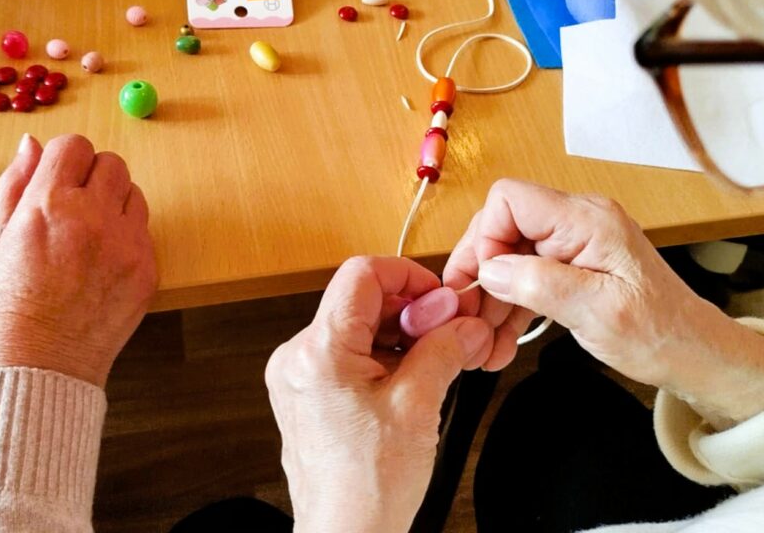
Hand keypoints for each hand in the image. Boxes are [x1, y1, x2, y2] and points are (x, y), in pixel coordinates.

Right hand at [0, 133, 157, 387]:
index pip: (75, 146)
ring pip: (134, 193)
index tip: (58, 178)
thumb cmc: (7, 306)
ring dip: (114, 204)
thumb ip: (15, 185)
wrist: (37, 368)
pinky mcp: (148, 269)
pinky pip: (144, 230)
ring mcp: (126, 244)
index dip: (65, 159)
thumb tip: (32, 143)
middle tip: (74, 207)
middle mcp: (93, 218)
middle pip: (111, 163)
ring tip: (88, 238)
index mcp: (49, 205)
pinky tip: (102, 263)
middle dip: (93, 176)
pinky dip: (127, 237)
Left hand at [266, 256, 492, 532]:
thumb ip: (444, 350)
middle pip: (360, 301)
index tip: (438, 297)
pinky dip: (381, 359)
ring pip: (355, 328)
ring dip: (398, 337)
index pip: (362, 274)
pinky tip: (409, 382)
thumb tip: (465, 323)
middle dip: (409, 312)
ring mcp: (298, 376)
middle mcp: (298, 357)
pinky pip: (346, 355)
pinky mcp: (306, 395)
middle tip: (446, 333)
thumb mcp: (419, 407)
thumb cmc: (367, 489)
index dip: (407, 277)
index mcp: (319, 351)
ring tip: (431, 364)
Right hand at [444, 179, 763, 427]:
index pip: (510, 199)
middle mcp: (577, 220)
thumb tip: (489, 269)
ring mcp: (574, 241)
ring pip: (509, 252)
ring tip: (482, 340)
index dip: (487, 236)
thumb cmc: (660, 334)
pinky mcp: (572, 262)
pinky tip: (500, 335)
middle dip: (481, 269)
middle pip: (503, 225)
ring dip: (492, 294)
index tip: (482, 281)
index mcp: (587, 220)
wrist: (696, 354)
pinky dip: (511, 301)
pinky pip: (526, 271)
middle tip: (467, 315)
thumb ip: (541, 284)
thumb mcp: (599, 313)